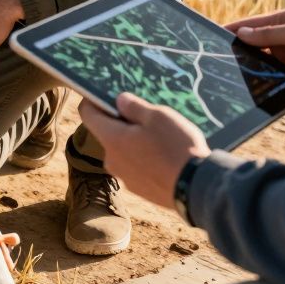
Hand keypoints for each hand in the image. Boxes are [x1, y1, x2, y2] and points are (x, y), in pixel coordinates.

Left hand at [77, 94, 210, 209]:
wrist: (197, 188)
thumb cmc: (176, 147)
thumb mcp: (158, 116)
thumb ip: (134, 107)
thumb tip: (119, 101)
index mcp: (111, 139)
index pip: (88, 114)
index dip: (92, 101)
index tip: (102, 94)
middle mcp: (111, 160)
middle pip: (107, 133)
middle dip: (121, 123)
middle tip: (145, 116)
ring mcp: (124, 177)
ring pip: (123, 151)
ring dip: (134, 142)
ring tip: (160, 138)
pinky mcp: (139, 189)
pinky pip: (135, 167)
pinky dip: (144, 159)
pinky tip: (164, 157)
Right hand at [224, 8, 284, 88]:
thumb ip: (269, 34)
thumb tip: (241, 33)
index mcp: (282, 21)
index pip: (250, 25)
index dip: (232, 30)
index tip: (212, 36)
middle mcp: (283, 39)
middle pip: (254, 46)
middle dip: (239, 52)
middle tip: (217, 61)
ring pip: (263, 63)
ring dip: (253, 68)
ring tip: (232, 77)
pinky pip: (277, 78)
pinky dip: (267, 81)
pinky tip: (254, 87)